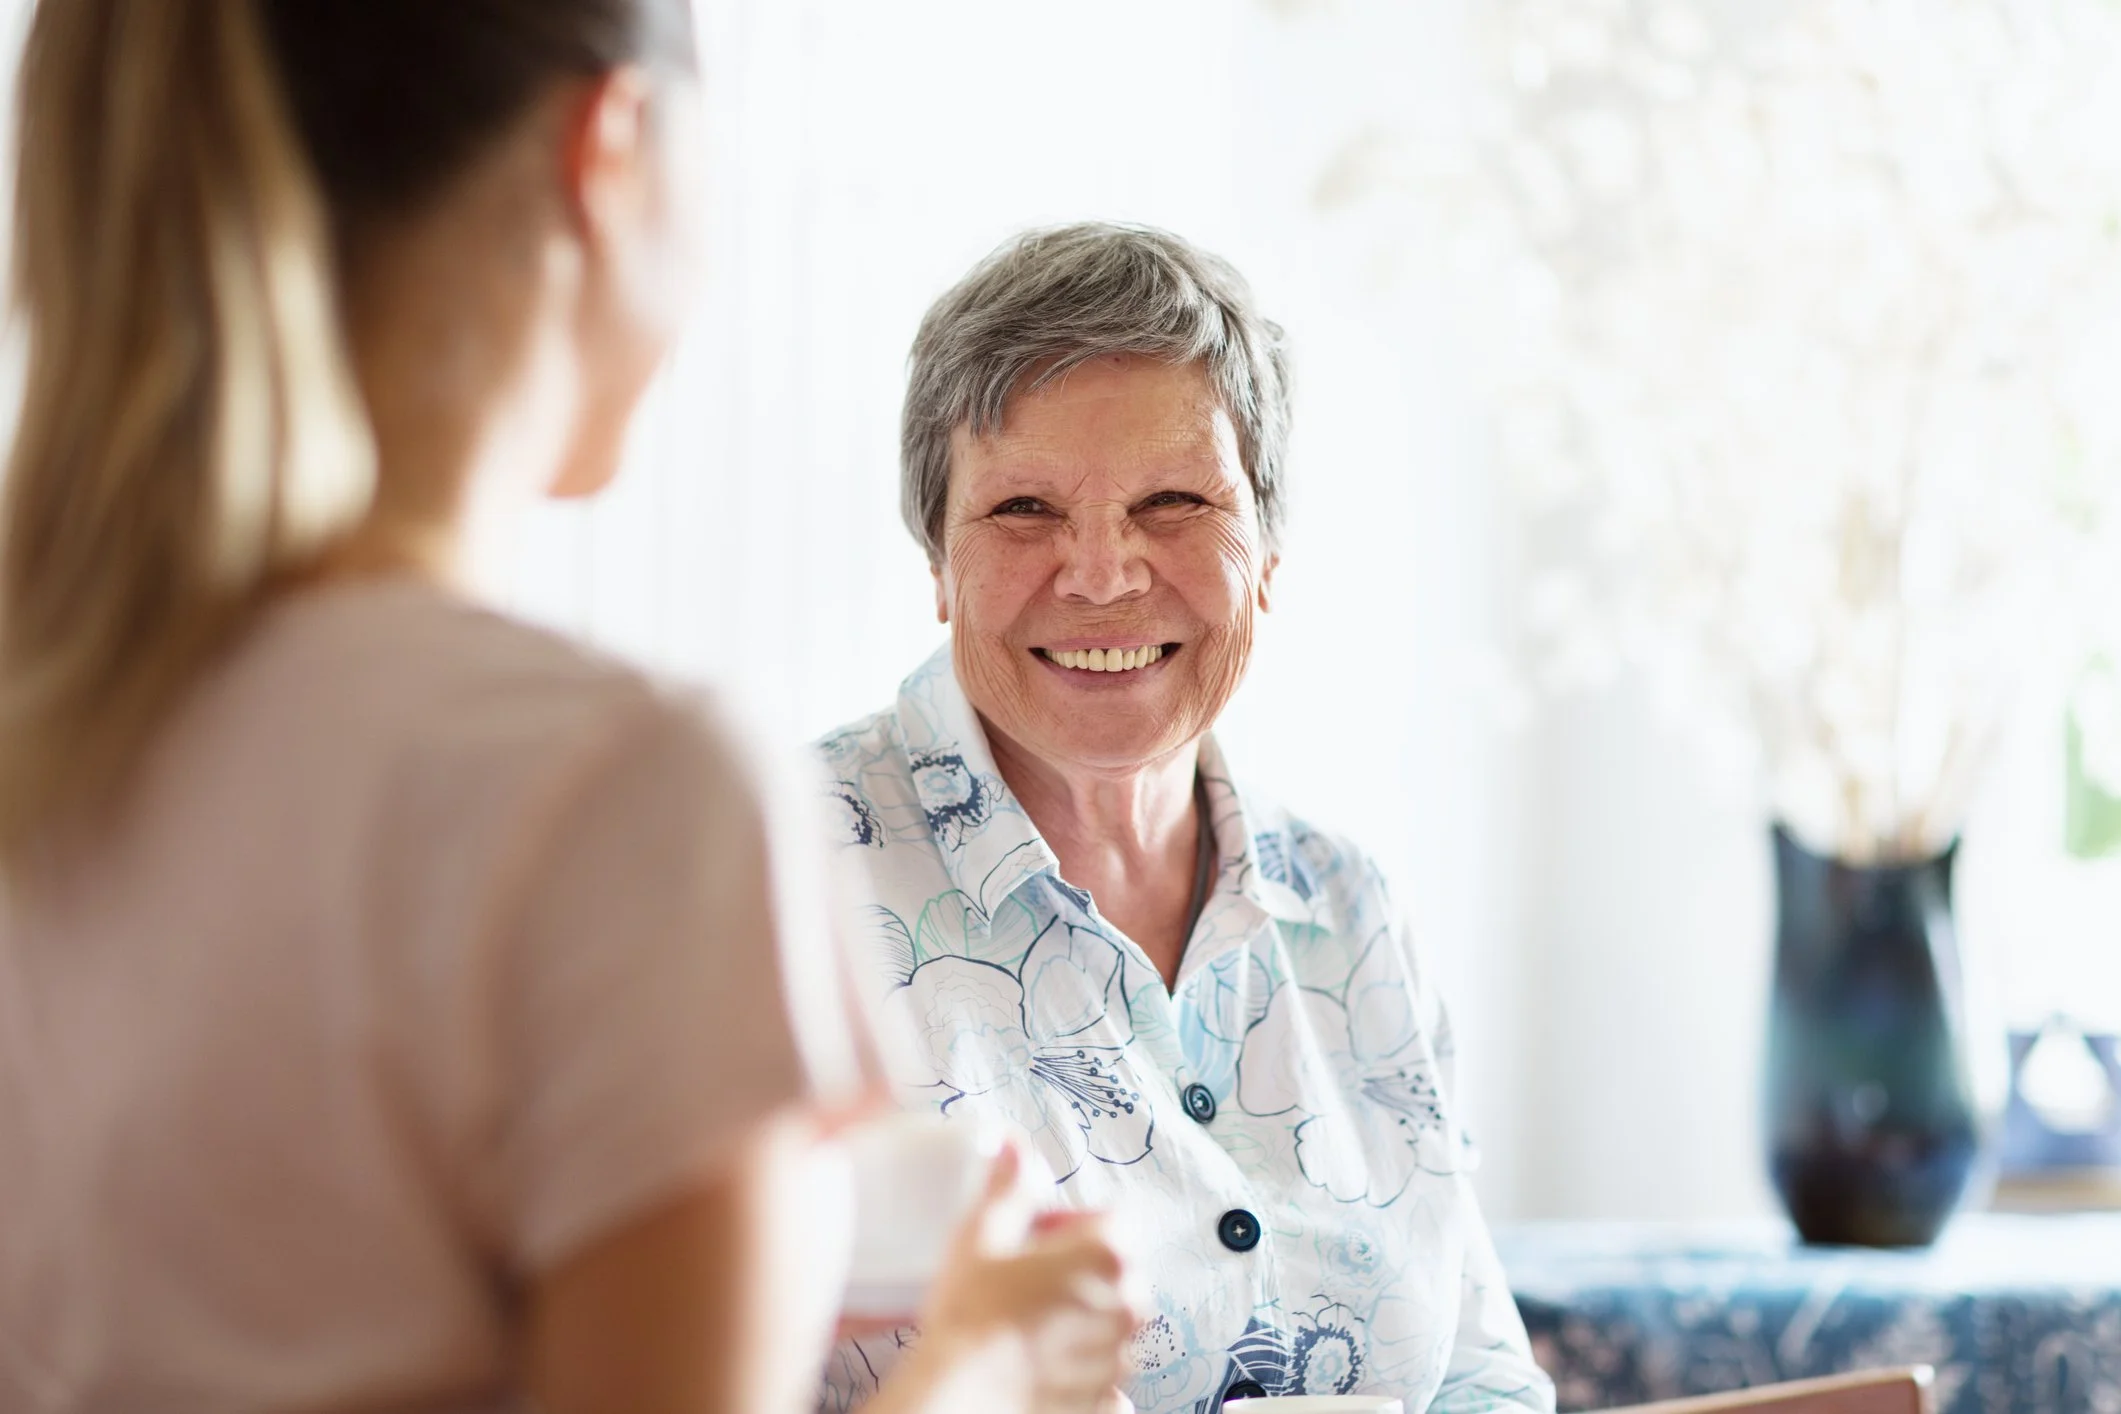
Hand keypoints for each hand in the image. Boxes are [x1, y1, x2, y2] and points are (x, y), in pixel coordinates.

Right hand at [870, 1142, 1142, 1413]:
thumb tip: (1015, 1146)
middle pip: (1114, 1269)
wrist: (963, 1395)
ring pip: (1108, 1320)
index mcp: (1108, 1255)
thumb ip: (1009, 1186)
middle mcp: (1127, 1305)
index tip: (1032, 1239)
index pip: (1108, 1219)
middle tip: (1024, 1279)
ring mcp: (1119, 1356)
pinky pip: (1103, 1370)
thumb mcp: (983, 1235)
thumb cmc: (973, 1316)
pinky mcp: (1105, 1396)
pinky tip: (1039, 1360)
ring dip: (1078, 1315)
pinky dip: (1080, 1363)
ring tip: (1024, 1322)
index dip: (1066, 1224)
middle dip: (1077, 1269)